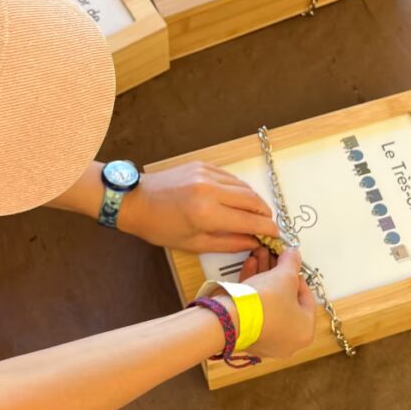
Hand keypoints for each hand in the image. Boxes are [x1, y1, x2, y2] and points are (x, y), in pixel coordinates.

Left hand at [118, 162, 278, 252]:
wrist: (135, 201)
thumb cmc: (159, 227)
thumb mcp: (193, 243)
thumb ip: (228, 243)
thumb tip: (252, 242)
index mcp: (207, 213)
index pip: (250, 220)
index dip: (267, 229)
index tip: (276, 235)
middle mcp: (210, 190)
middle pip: (253, 200)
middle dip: (265, 214)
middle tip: (268, 225)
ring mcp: (207, 174)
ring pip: (244, 187)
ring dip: (254, 201)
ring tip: (255, 215)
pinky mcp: (203, 166)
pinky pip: (230, 178)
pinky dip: (239, 189)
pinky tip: (238, 200)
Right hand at [230, 246, 315, 359]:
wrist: (232, 318)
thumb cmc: (266, 304)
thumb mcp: (286, 276)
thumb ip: (292, 263)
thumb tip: (294, 255)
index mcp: (304, 331)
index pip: (307, 299)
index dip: (298, 278)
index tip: (291, 266)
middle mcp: (287, 341)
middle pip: (285, 301)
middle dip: (277, 277)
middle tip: (273, 261)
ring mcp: (266, 340)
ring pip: (268, 304)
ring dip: (263, 280)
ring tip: (258, 260)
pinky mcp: (247, 335)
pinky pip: (254, 310)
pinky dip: (252, 291)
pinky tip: (249, 270)